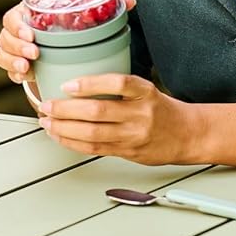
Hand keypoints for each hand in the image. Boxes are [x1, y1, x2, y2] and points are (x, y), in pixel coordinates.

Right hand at [0, 0, 136, 84]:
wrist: (69, 40)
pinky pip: (9, 70)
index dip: (18, 26)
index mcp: (31, 13)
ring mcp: (19, 49)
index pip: (13, 16)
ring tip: (27, 69)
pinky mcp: (20, 65)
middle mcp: (21, 30)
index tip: (32, 34)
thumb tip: (130, 0)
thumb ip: (107, 3)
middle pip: (6, 36)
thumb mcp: (89, 11)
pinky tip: (25, 78)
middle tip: (33, 54)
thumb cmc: (74, 21)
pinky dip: (14, 75)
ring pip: (3, 54)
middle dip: (17, 46)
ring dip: (13, 62)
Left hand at [36, 73, 200, 164]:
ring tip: (47, 122)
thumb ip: (118, 88)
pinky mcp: (129, 152)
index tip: (68, 84)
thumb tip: (77, 84)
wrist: (188, 134)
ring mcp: (134, 135)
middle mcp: (140, 113)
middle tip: (47, 105)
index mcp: (145, 92)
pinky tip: (60, 136)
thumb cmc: (162, 109)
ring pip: (93, 133)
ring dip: (64, 129)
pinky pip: (96, 148)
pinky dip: (74, 143)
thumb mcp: (145, 90)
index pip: (117, 83)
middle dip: (66, 109)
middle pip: (98, 111)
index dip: (90, 84)